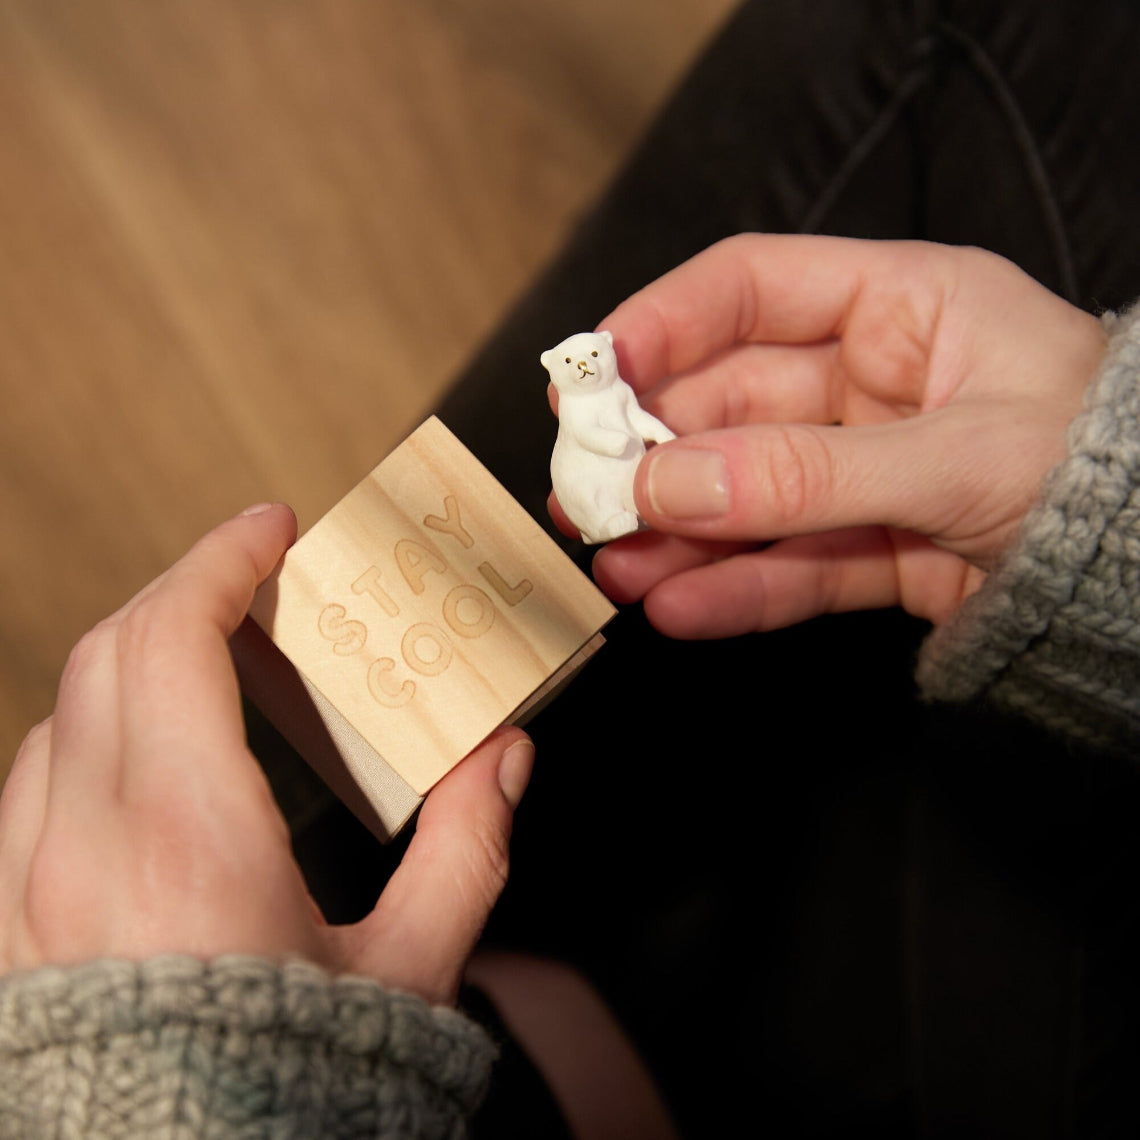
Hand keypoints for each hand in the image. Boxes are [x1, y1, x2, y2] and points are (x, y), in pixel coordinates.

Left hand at [0, 504, 532, 1005]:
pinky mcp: (12, 925)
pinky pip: (31, 786)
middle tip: (256, 583)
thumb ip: (465, 851)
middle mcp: (86, 848)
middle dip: (184, 591)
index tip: (268, 528)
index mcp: (189, 841)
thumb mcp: (407, 974)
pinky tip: (148, 758)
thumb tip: (504, 762)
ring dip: (134, 659)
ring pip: (58, 714)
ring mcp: (28, 888)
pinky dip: (90, 731)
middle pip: (109, 652)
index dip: (219, 560)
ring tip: (211, 660)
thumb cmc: (286, 1097)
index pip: (172, 640)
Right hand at [559, 235, 1106, 636]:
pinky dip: (735, 589)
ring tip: (614, 564)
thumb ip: (810, 472)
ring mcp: (867, 471)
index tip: (590, 373)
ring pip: (748, 494)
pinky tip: (677, 606)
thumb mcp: (959, 455)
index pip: (749, 289)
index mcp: (903, 307)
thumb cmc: (1099, 472)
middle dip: (653, 450)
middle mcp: (873, 384)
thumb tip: (673, 483)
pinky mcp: (877, 550)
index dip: (662, 323)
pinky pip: (791, 566)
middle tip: (585, 491)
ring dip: (678, 530)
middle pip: (730, 403)